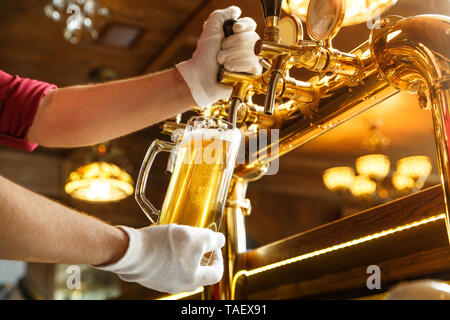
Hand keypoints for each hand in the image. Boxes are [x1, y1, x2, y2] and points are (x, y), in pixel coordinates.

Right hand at [93, 224, 224, 293]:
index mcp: (193, 280)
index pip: (216, 274)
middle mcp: (178, 285)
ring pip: (181, 270)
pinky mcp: (149, 276)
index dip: (219, 258)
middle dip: (200, 257)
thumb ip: (213, 239)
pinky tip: (163, 242)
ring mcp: (162, 283)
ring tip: (179, 239)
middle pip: (198, 274)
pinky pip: (165, 267)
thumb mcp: (196, 237)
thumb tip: (220, 240)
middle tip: (197, 242)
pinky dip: (169, 256)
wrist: (130, 251)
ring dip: (184, 255)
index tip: (213, 246)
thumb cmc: (165, 245)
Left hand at [176, 6, 261, 107]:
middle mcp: (246, 47)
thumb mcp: (211, 27)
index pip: (251, 25)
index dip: (245, 26)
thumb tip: (237, 11)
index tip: (235, 29)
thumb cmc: (204, 54)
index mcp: (238, 35)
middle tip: (220, 52)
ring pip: (252, 52)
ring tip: (222, 63)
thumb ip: (223, 14)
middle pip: (252, 38)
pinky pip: (254, 65)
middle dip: (232, 44)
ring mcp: (250, 61)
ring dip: (232, 56)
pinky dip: (238, 65)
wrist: (201, 76)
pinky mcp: (252, 75)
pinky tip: (229, 69)